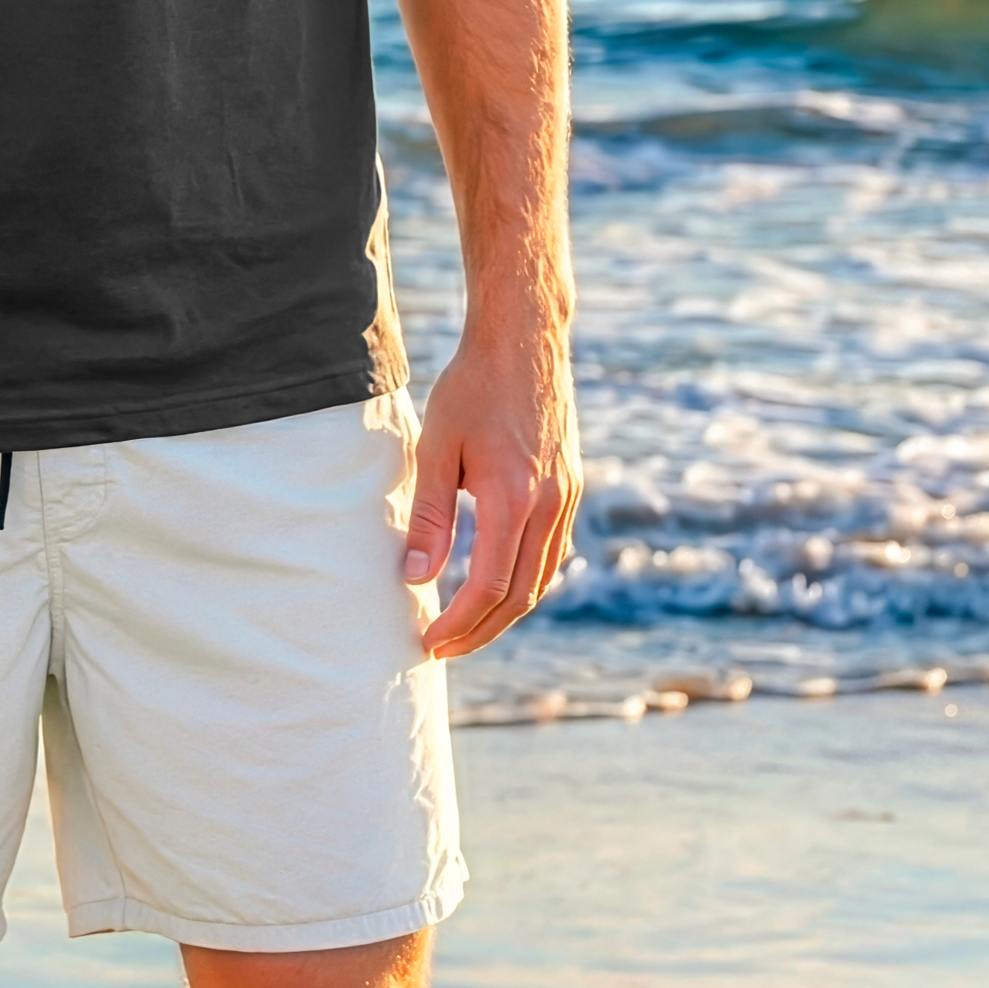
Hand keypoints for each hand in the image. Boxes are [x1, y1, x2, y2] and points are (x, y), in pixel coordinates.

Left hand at [401, 319, 578, 658]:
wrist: (524, 341)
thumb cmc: (472, 387)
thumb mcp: (437, 447)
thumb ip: (429, 514)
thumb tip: (417, 577)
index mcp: (513, 497)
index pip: (489, 586)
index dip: (459, 623)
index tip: (429, 641)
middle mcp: (550, 505)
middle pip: (522, 596)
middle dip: (481, 630)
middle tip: (443, 647)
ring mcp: (567, 496)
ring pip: (543, 578)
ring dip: (506, 611)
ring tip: (466, 625)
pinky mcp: (571, 486)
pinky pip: (552, 551)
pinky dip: (525, 579)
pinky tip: (497, 582)